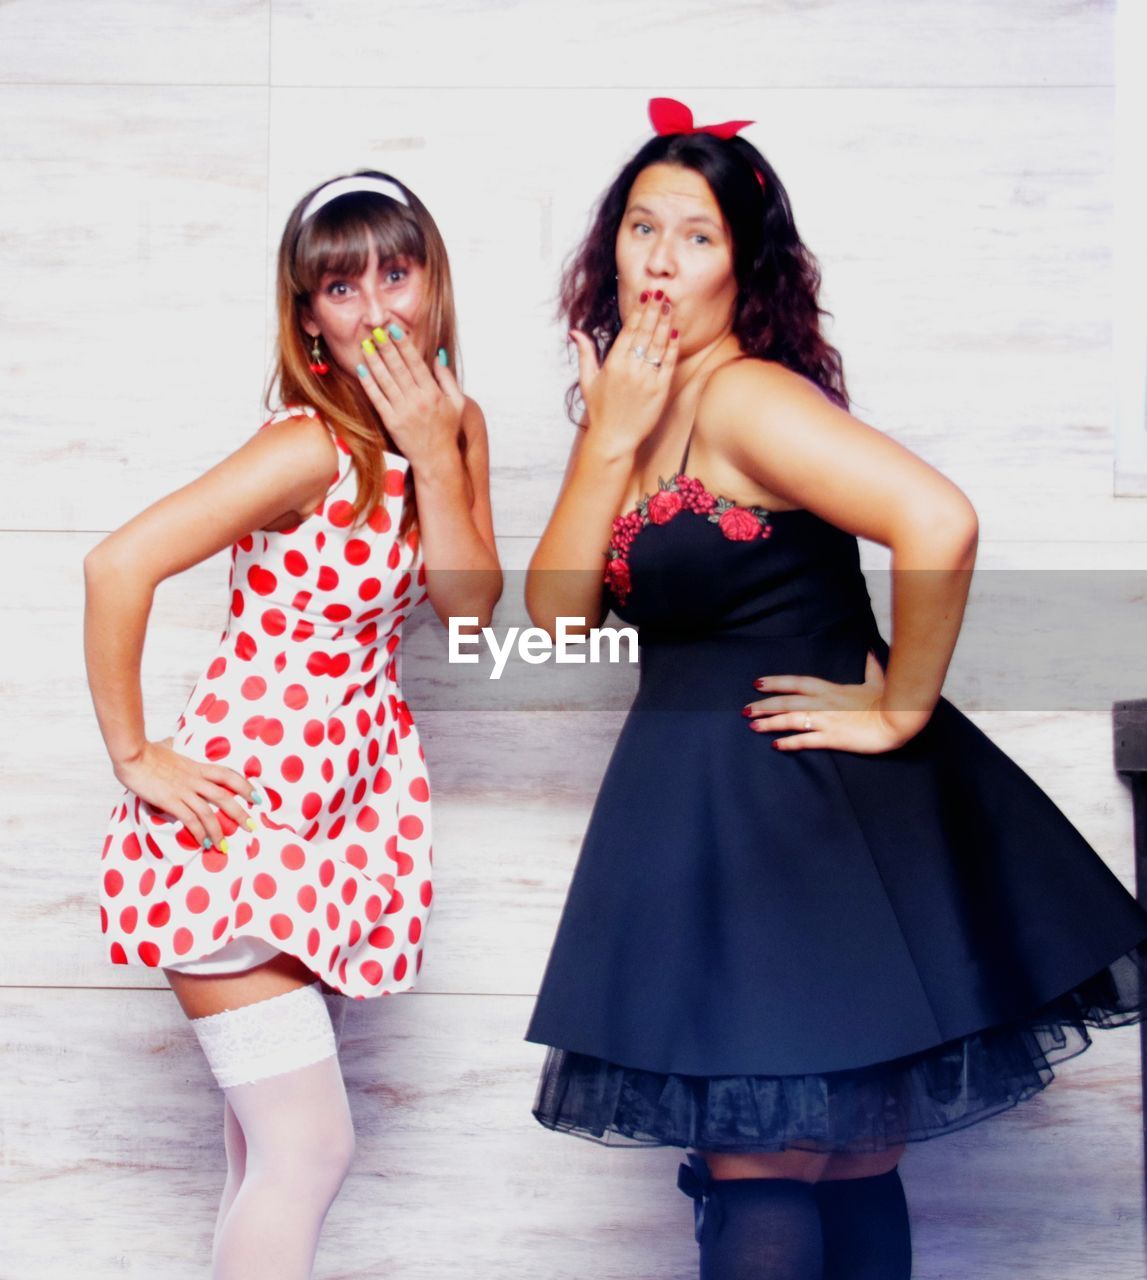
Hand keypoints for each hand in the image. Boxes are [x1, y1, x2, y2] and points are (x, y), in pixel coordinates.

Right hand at [115, 738, 256, 849]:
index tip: (257, 797)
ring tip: (224, 846)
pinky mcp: (170, 801)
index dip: (245, 786)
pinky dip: (199, 832)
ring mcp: (183, 791)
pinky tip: (203, 842)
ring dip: (218, 831)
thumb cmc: (147, 751)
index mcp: (198, 767)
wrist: (133, 755)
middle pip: (224, 797)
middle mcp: (195, 780)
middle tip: (251, 827)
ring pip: (208, 813)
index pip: (228, 775)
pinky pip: (189, 819)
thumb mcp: (168, 747)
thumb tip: (169, 742)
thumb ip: (172, 747)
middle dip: (240, 814)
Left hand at [356, 327, 464, 474]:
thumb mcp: (457, 403)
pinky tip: (361, 369)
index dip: (403, 344)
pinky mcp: (391, 422)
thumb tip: (438, 355)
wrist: (436, 459)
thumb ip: (447, 378)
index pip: (416, 363)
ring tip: (365, 345)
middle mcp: (417, 400)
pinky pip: (377, 399)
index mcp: (433, 393)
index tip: (394, 329)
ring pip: (385, 380)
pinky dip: (369, 383)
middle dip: (386, 347)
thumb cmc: (447, 430)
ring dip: (374, 361)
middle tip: (375, 331)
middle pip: (398, 368)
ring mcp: (403, 411)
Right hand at [571, 290, 679, 455]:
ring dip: (665, 323)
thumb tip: (575, 332)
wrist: (614, 438)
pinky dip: (673, 346)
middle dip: (654, 310)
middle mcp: (630, 368)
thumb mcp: (587, 380)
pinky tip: (675, 331)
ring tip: (670, 306)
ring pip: (659, 344)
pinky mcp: (660, 390)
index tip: (646, 295)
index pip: (629, 330)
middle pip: (646, 332)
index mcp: (613, 363)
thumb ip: (585, 353)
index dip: (639, 311)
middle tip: (662, 292)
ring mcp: (647, 378)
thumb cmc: (600, 410)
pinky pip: (669, 362)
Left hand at [743, 651, 928, 753]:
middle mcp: (823, 703)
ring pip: (790, 720)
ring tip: (752, 726)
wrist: (900, 717)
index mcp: (831, 689)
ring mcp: (827, 720)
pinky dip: (790, 743)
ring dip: (769, 722)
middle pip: (786, 702)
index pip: (796, 683)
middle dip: (764, 705)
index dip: (775, 683)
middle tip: (745, 710)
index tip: (757, 684)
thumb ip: (870, 667)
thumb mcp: (876, 680)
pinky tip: (776, 745)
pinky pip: (806, 740)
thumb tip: (870, 651)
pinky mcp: (833, 738)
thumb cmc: (889, 700)